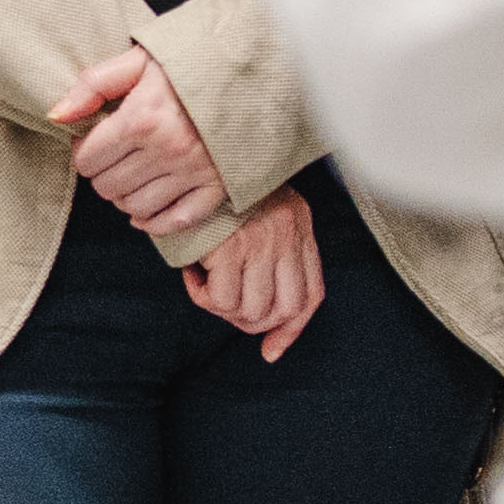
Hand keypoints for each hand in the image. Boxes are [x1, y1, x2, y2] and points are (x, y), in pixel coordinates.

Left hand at [49, 44, 230, 243]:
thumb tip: (56, 116)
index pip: (87, 160)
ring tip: (131, 176)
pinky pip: (175, 221)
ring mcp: (194, 172)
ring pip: (135, 207)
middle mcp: (167, 150)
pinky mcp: (218, 187)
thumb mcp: (140, 59)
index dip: (83, 151)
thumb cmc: (193, 61)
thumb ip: (93, 85)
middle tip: (113, 157)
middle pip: (107, 187)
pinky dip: (154, 222)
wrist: (254, 67)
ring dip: (124, 196)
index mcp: (142, 118)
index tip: (92, 140)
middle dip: (102, 173)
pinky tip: (145, 211)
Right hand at [183, 192, 321, 360]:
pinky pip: (221, 299)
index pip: (311, 295)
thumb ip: (269, 256)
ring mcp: (261, 240)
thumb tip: (269, 340)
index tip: (270, 350)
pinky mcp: (231, 245)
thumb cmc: (216, 190)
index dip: (292, 330)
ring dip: (223, 309)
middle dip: (252, 323)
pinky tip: (193, 274)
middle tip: (224, 306)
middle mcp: (287, 234)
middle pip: (285, 309)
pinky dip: (202, 296)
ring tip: (206, 285)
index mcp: (299, 225)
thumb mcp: (257, 214)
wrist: (193, 153)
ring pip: (251, 310)